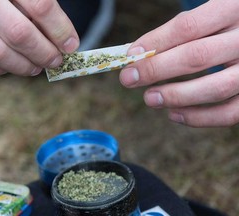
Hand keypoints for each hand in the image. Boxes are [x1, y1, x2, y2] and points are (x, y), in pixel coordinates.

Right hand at [0, 0, 78, 75]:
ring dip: (22, 66)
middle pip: (19, 33)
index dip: (60, 30)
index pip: (41, 6)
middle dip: (44, 53)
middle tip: (55, 61)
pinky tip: (11, 65)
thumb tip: (64, 39)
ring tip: (36, 68)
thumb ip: (39, 4)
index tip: (71, 45)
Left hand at [120, 0, 238, 126]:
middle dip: (156, 70)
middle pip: (197, 56)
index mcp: (232, 9)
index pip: (188, 27)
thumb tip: (140, 55)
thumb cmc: (222, 26)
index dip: (155, 43)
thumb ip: (181, 31)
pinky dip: (199, 118)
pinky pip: (229, 113)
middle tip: (129, 79)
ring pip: (216, 88)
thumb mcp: (208, 15)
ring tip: (149, 99)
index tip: (131, 56)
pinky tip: (174, 114)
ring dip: (176, 96)